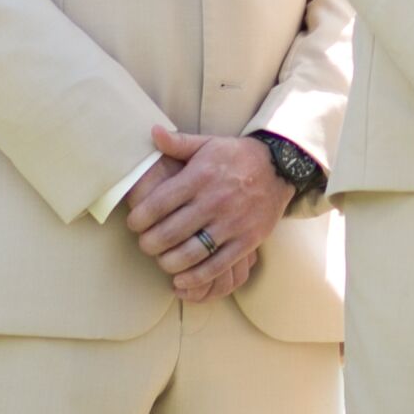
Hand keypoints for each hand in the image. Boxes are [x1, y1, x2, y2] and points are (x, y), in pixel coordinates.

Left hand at [125, 124, 294, 302]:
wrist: (279, 168)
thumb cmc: (236, 157)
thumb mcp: (208, 144)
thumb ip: (178, 142)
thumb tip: (152, 132)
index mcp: (201, 176)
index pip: (159, 203)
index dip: (139, 218)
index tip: (133, 224)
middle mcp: (215, 200)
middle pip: (170, 232)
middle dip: (149, 243)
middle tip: (144, 245)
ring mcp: (232, 223)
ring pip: (191, 253)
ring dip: (168, 263)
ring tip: (161, 260)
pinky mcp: (246, 241)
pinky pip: (216, 266)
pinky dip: (195, 277)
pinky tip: (181, 280)